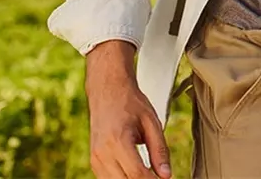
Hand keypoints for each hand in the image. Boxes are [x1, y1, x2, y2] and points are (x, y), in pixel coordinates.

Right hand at [86, 40, 171, 178]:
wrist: (107, 90)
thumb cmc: (130, 103)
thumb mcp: (151, 122)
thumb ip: (160, 150)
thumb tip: (166, 175)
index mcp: (118, 141)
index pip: (137, 175)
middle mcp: (103, 153)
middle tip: (160, 177)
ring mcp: (95, 159)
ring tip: (149, 173)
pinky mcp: (93, 161)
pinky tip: (136, 172)